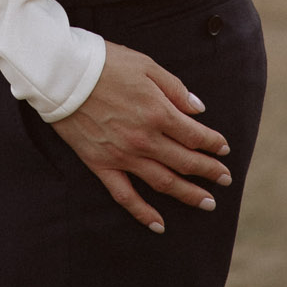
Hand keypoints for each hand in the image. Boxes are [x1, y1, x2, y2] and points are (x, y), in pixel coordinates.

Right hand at [52, 42, 233, 232]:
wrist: (62, 72)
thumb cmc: (104, 62)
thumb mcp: (145, 64)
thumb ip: (174, 87)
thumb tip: (198, 108)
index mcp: (157, 111)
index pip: (195, 134)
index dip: (213, 143)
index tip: (224, 148)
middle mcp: (145, 139)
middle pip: (185, 161)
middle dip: (209, 171)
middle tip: (225, 179)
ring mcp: (123, 155)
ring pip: (164, 182)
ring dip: (189, 194)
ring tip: (208, 203)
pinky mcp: (101, 164)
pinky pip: (125, 195)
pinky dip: (143, 213)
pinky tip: (159, 224)